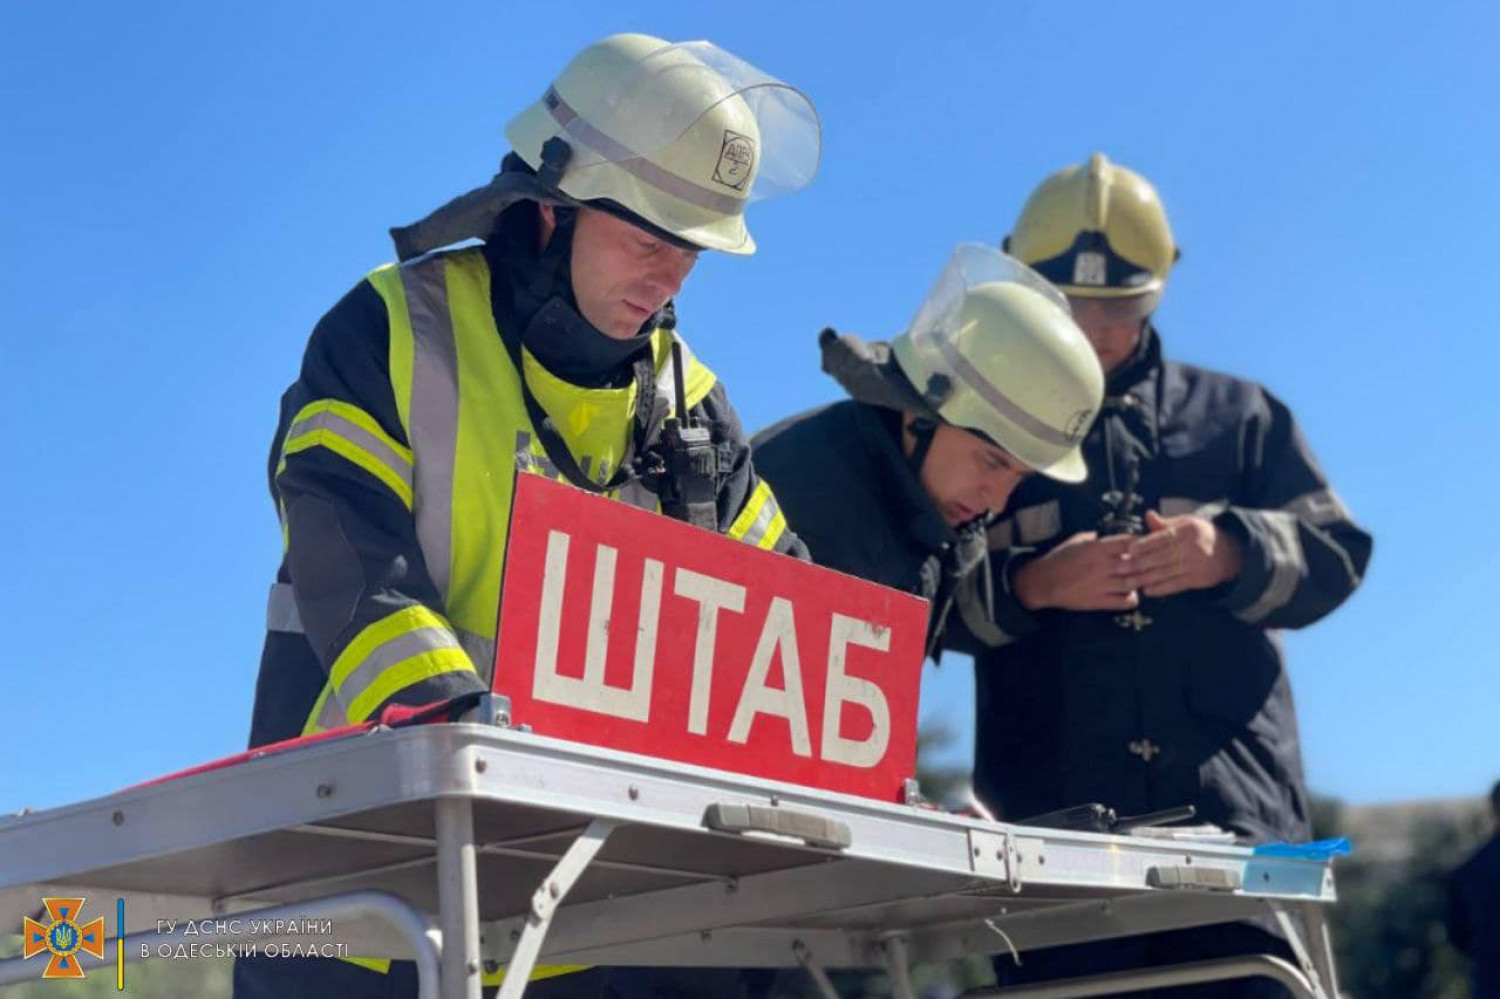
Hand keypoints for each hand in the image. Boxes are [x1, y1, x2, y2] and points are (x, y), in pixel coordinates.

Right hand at [1013, 531, 1139, 611]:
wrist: (1043, 582)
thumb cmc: (1059, 558)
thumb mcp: (1075, 541)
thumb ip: (1094, 538)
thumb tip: (1107, 535)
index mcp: (1096, 548)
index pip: (1128, 542)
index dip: (1141, 543)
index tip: (1145, 545)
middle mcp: (1102, 566)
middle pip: (1135, 563)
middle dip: (1143, 563)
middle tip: (1147, 564)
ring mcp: (1101, 585)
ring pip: (1132, 583)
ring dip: (1139, 581)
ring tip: (1139, 580)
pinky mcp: (1099, 601)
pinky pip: (1124, 601)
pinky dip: (1132, 599)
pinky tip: (1131, 595)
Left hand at [1122, 510, 1242, 597]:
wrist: (1230, 552)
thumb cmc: (1200, 534)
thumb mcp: (1186, 523)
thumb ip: (1165, 523)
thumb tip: (1147, 515)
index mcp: (1188, 531)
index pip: (1164, 538)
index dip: (1146, 544)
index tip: (1130, 549)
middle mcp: (1193, 548)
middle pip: (1163, 557)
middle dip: (1140, 563)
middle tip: (1121, 567)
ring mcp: (1197, 566)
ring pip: (1167, 573)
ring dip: (1146, 578)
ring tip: (1129, 581)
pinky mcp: (1199, 580)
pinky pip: (1176, 585)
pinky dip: (1161, 588)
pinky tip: (1147, 590)